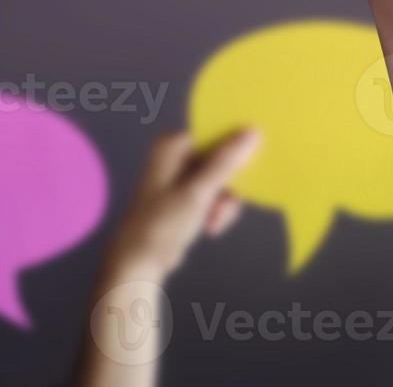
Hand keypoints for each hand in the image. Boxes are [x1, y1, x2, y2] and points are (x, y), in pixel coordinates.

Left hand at [99, 129, 258, 282]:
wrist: (139, 261)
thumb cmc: (163, 223)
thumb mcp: (199, 192)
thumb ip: (226, 162)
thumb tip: (253, 131)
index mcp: (172, 144)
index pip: (215, 134)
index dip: (235, 150)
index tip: (249, 170)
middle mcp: (175, 154)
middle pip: (221, 159)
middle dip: (226, 187)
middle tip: (222, 208)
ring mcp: (179, 175)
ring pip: (220, 180)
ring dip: (222, 203)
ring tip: (213, 222)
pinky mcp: (185, 195)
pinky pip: (212, 194)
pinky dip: (215, 210)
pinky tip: (210, 227)